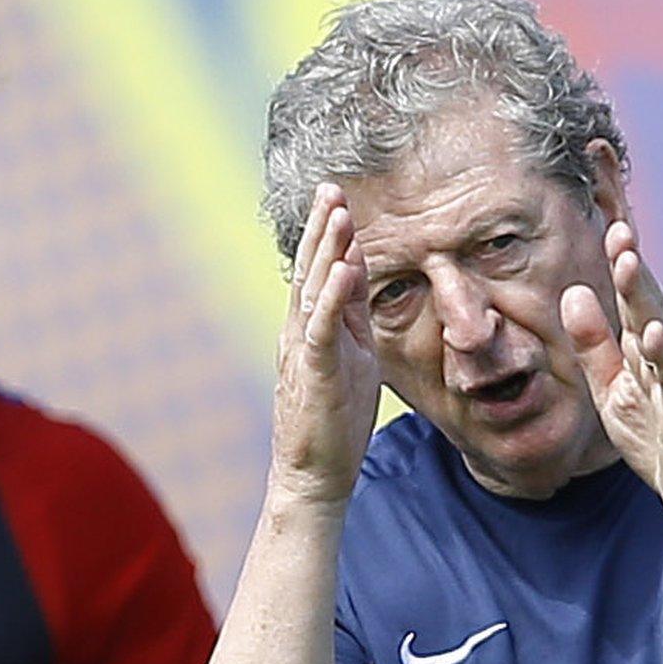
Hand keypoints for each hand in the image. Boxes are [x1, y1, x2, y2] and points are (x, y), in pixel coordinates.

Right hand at [268, 183, 382, 506]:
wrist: (315, 474)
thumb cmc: (336, 421)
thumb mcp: (355, 359)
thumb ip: (354, 319)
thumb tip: (359, 278)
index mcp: (315, 330)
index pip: (325, 274)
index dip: (332, 237)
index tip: (340, 200)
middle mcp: (302, 333)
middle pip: (313, 272)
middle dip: (324, 229)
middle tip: (331, 189)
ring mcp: (304, 352)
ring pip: (314, 292)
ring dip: (327, 251)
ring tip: (339, 214)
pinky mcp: (314, 373)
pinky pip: (322, 329)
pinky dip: (333, 298)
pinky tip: (344, 269)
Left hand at [560, 220, 662, 533]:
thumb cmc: (660, 438)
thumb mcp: (613, 389)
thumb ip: (593, 344)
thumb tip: (574, 292)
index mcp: (644, 347)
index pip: (630, 295)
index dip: (620, 259)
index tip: (610, 223)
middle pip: (646, 300)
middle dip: (632, 261)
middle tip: (617, 224)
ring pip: (658, 330)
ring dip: (644, 295)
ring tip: (628, 259)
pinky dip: (662, 356)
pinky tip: (652, 334)